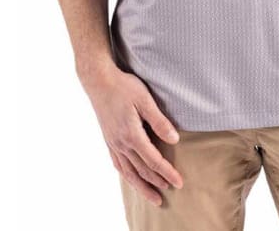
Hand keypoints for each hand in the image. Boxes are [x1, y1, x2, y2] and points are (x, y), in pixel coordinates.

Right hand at [79, 63, 183, 206]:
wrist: (99, 81)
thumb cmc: (123, 87)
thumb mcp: (145, 100)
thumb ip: (159, 121)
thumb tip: (175, 140)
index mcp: (131, 135)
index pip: (153, 161)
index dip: (167, 173)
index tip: (179, 182)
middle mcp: (121, 144)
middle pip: (142, 170)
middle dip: (157, 182)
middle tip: (172, 190)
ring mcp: (113, 143)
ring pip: (128, 172)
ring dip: (142, 186)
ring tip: (153, 197)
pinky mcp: (108, 140)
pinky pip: (118, 164)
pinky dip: (127, 176)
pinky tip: (131, 179)